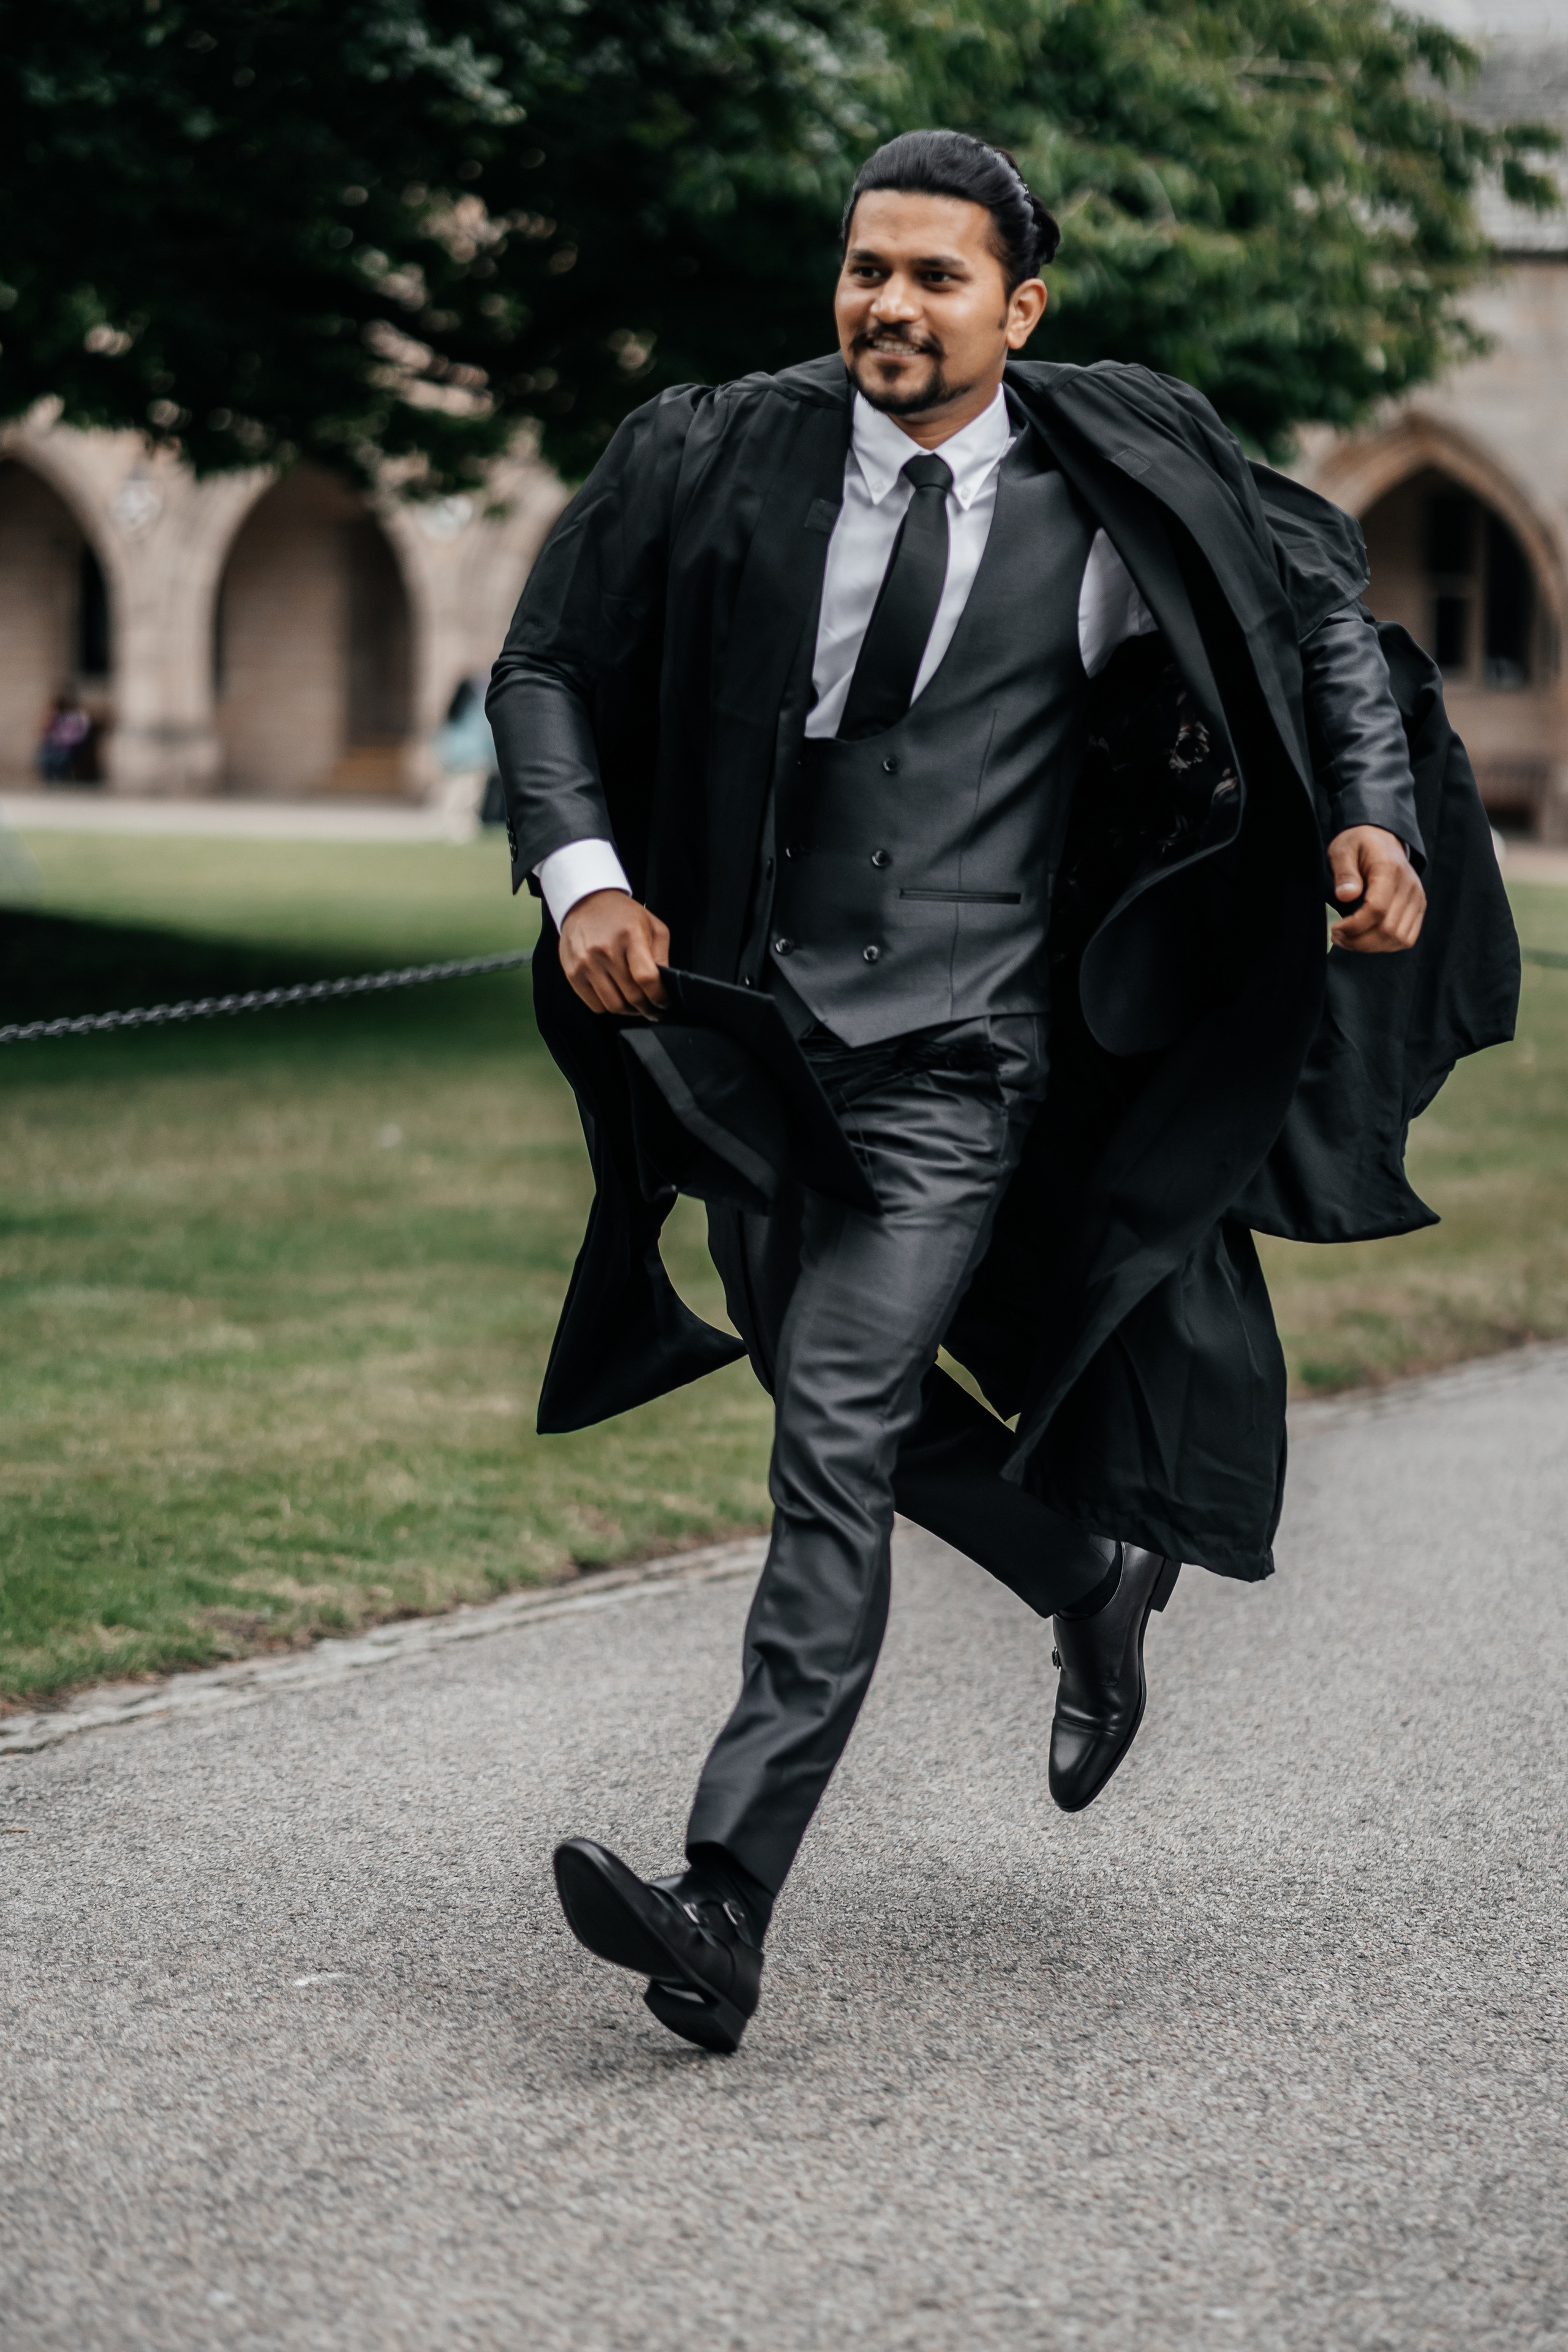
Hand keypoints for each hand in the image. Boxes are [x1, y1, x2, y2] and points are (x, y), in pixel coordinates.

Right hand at [558, 889, 669, 1014]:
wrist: (586, 902)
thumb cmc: (621, 914)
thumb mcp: (652, 925)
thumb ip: (661, 955)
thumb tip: (664, 984)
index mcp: (630, 936)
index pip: (646, 978)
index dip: (659, 997)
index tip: (664, 1002)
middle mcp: (606, 951)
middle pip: (632, 996)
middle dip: (647, 1008)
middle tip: (652, 1008)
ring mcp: (586, 964)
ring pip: (614, 1005)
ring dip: (628, 1011)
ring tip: (634, 1005)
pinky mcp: (573, 973)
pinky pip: (595, 1005)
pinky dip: (608, 1007)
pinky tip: (615, 997)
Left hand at [1327, 825, 1425, 953]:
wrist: (1382, 838)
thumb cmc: (1359, 845)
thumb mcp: (1343, 850)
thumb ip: (1344, 873)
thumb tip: (1345, 896)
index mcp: (1390, 870)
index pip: (1377, 909)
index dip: (1354, 926)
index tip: (1334, 928)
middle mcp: (1409, 886)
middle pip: (1388, 929)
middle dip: (1358, 940)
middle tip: (1336, 937)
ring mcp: (1417, 899)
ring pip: (1398, 938)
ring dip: (1370, 946)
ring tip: (1348, 940)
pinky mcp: (1418, 908)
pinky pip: (1406, 938)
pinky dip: (1385, 945)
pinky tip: (1366, 939)